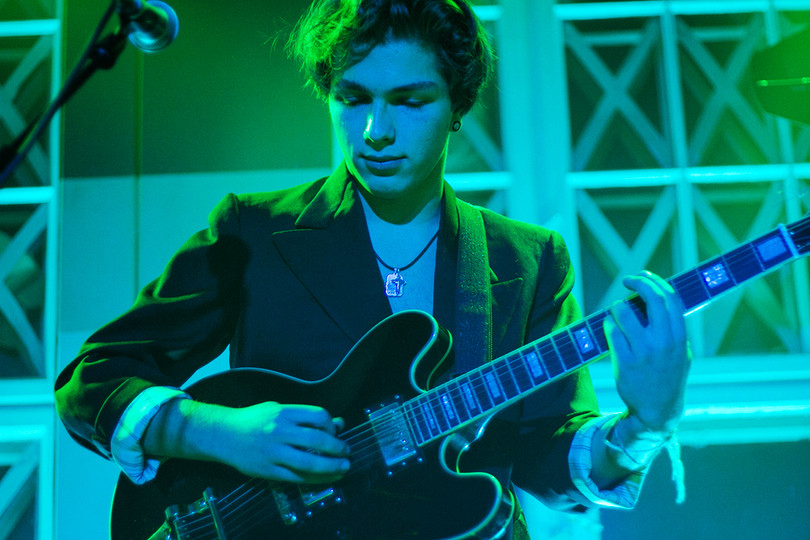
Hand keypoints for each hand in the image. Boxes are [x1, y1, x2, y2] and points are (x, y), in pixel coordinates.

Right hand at [214, 402, 350, 482]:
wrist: (222, 434)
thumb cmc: (254, 420)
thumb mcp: (278, 411)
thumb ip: (305, 417)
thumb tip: (338, 423)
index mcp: (283, 413)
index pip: (317, 415)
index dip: (331, 425)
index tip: (335, 432)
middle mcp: (279, 431)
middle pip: (317, 440)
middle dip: (337, 448)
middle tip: (347, 452)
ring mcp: (273, 453)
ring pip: (309, 463)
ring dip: (332, 467)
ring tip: (343, 467)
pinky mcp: (268, 471)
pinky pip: (297, 478)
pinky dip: (316, 479)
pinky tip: (326, 478)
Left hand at [604, 271, 691, 435]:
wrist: (657, 409)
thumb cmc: (667, 375)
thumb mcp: (680, 351)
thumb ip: (672, 327)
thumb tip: (656, 295)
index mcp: (679, 337)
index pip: (669, 297)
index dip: (654, 281)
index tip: (643, 276)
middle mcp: (663, 342)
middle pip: (650, 297)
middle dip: (637, 282)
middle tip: (627, 280)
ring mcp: (643, 352)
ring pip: (622, 311)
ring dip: (616, 307)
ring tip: (618, 315)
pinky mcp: (624, 361)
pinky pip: (610, 330)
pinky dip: (609, 325)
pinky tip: (612, 331)